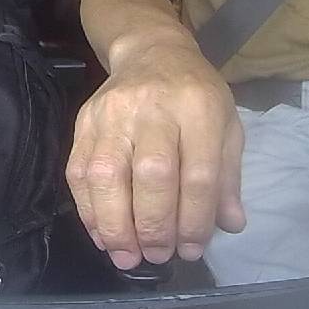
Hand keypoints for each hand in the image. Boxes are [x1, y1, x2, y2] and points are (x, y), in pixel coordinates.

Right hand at [67, 34, 246, 269]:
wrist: (151, 52)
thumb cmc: (195, 95)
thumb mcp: (226, 127)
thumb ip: (227, 177)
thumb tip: (230, 226)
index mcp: (199, 108)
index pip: (198, 173)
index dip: (194, 219)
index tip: (191, 249)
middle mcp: (154, 107)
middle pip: (152, 174)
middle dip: (153, 226)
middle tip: (158, 256)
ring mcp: (113, 113)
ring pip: (107, 174)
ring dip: (114, 224)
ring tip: (126, 255)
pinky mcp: (84, 121)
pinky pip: (79, 171)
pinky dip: (88, 210)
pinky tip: (102, 235)